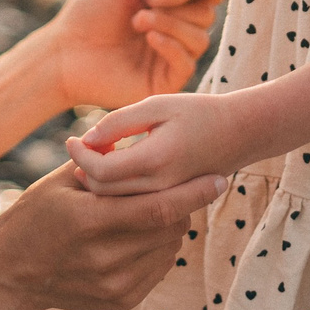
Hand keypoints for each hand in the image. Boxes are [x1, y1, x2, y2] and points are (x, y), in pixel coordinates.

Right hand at [0, 163, 228, 309]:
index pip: (158, 208)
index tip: (219, 177)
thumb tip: (139, 141)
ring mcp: (115, 284)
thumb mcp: (60, 182)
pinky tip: (141, 235)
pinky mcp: (121, 300)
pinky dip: (160, 247)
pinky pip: (160, 267)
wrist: (10, 273)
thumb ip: (101, 164)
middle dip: (182, 203)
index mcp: (89, 222)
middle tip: (178, 185)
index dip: (194, 193)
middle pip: (170, 227)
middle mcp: (106, 259)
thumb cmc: (34, 216)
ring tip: (152, 209)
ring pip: (170, 248)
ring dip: (172, 225)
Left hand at [43, 0, 214, 113]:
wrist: (64, 53)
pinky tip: (150, 36)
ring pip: (200, 39)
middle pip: (205, 15)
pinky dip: (173, 46)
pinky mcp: (164, 81)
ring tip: (140, 20)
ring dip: (174, 24)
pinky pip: (188, 64)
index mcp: (165, 6)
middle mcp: (172, 30)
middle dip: (182, 4)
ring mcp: (169, 56)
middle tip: (149, 1)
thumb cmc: (87, 13)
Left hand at [63, 91, 247, 196]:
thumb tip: (87, 139)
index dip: (78, 155)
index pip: (100, 170)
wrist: (240, 134)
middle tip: (81, 147)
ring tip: (99, 154)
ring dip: (97, 181)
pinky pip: (131, 204)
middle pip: (103, 191)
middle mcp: (160, 187)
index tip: (70, 139)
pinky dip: (115, 189)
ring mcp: (166, 199)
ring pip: (115, 202)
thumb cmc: (197, 112)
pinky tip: (117, 166)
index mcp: (156, 160)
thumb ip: (119, 122)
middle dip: (83, 170)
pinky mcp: (169, 203)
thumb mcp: (157, 105)